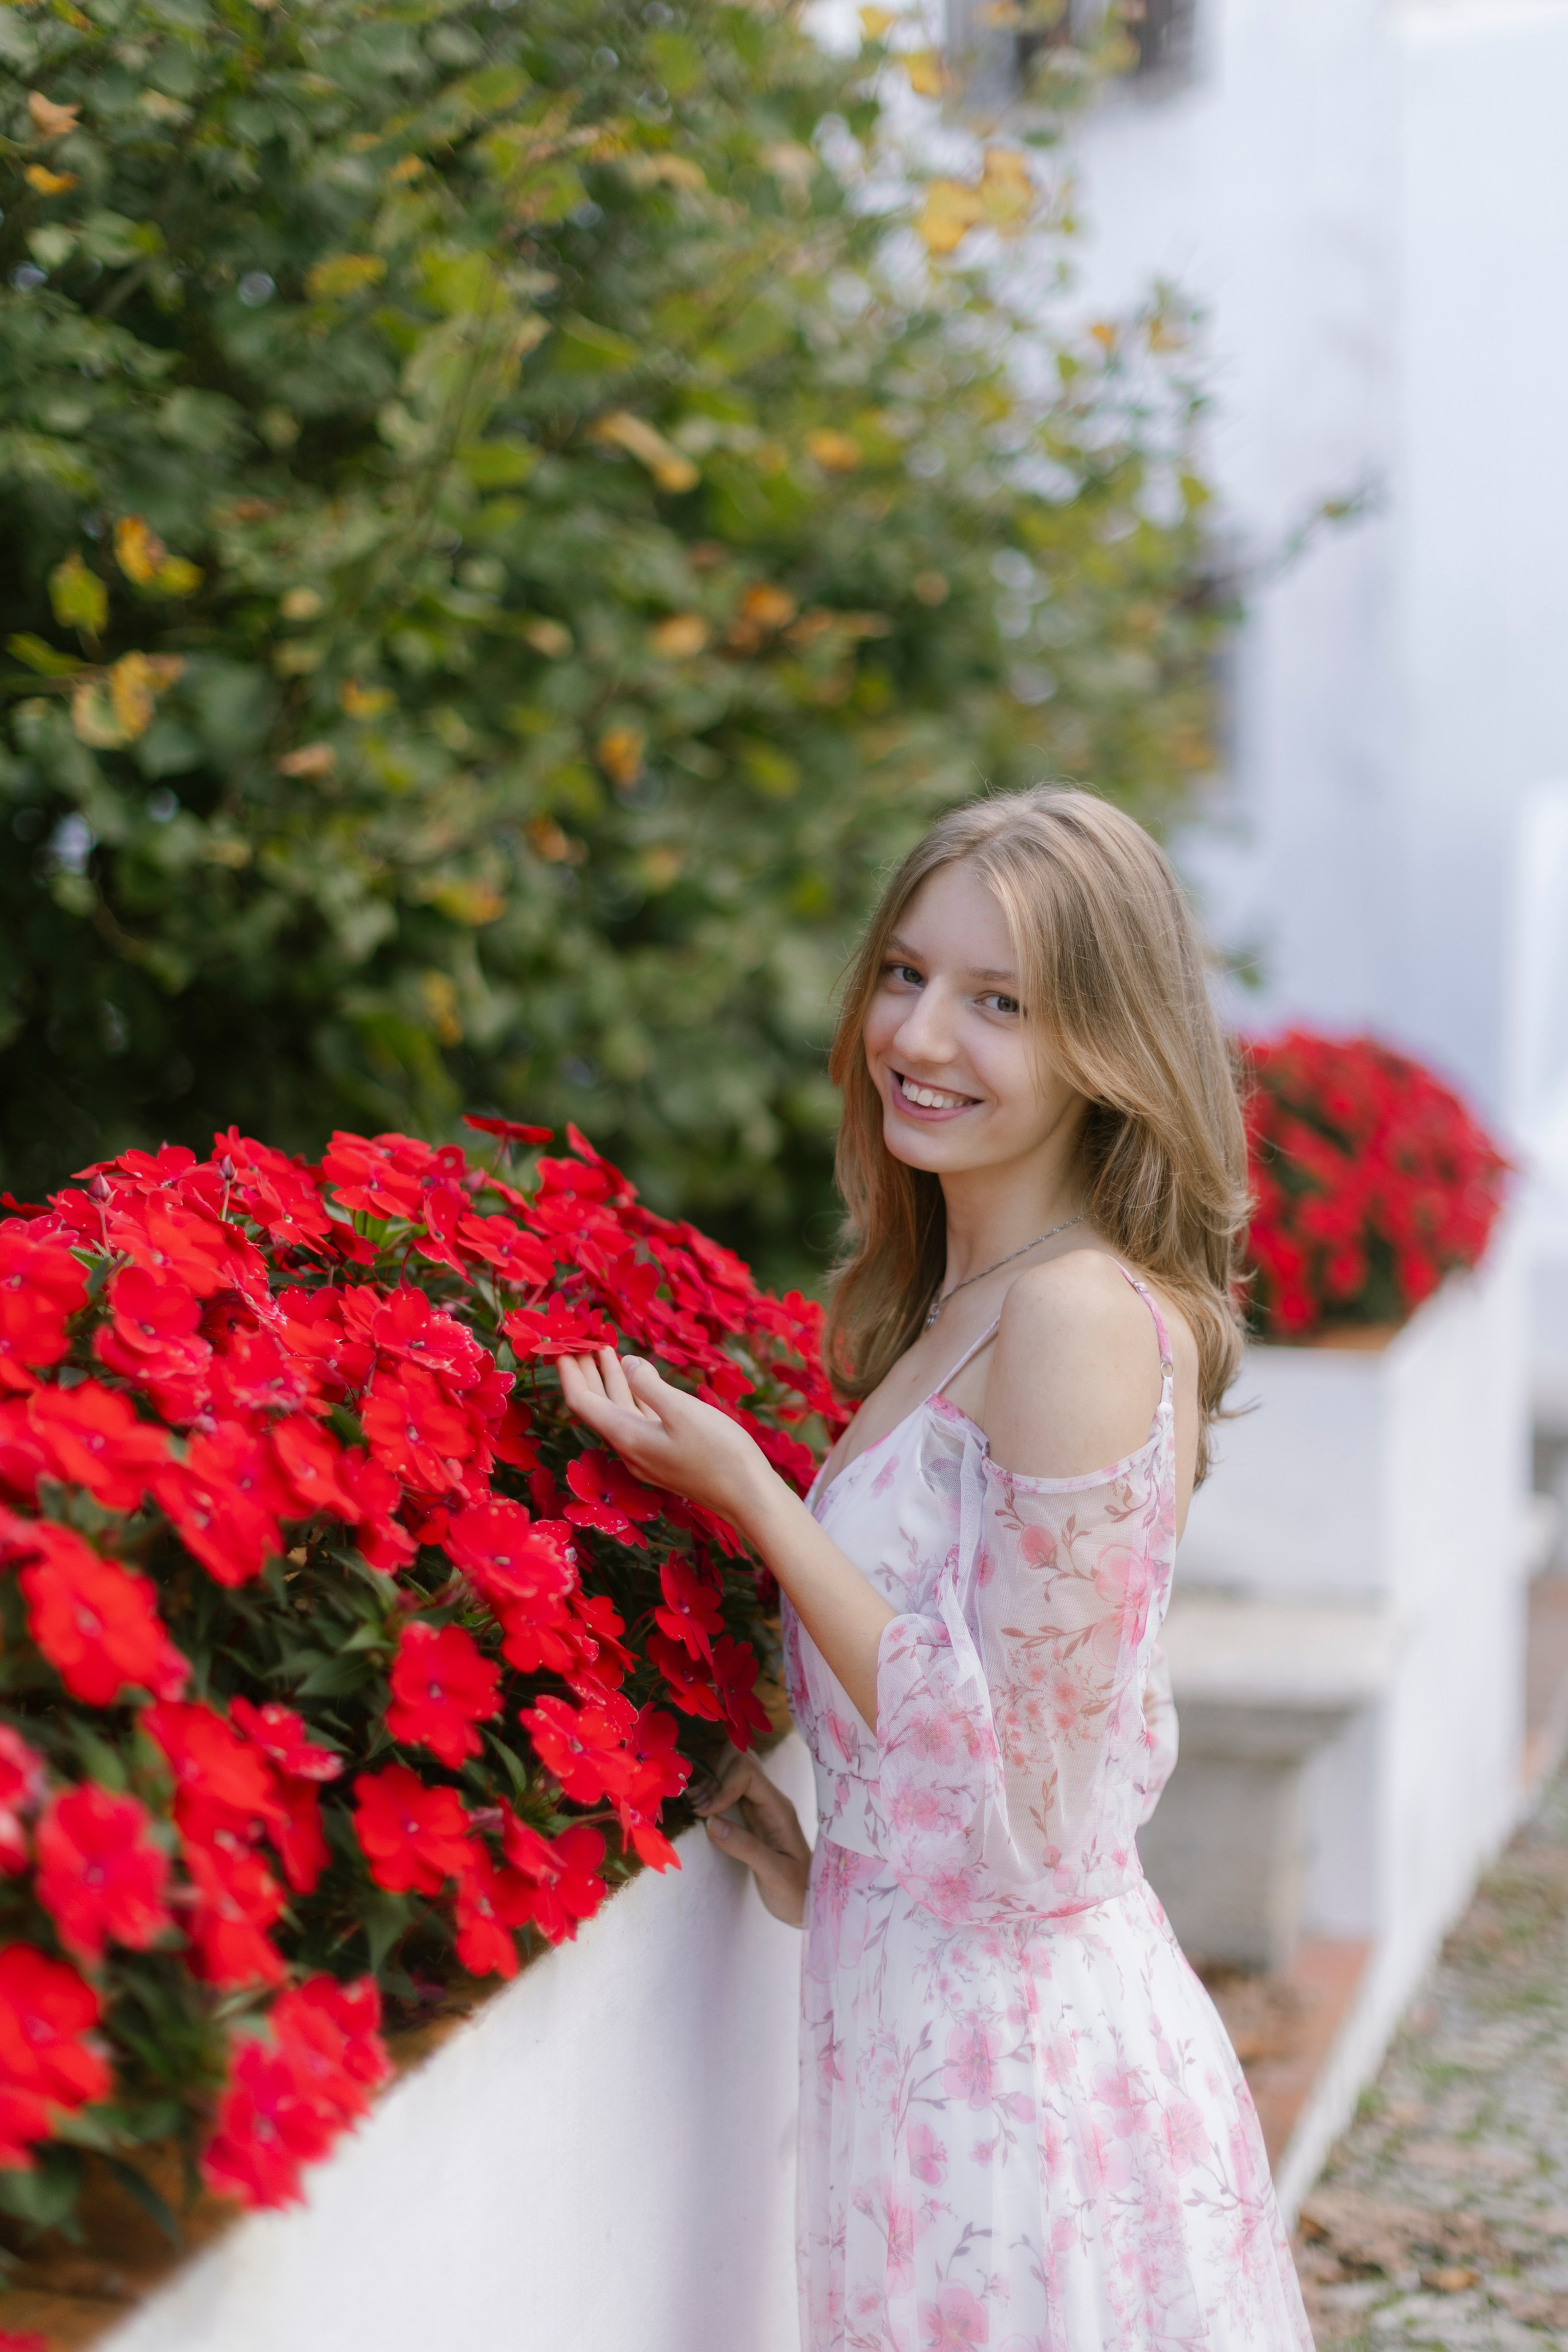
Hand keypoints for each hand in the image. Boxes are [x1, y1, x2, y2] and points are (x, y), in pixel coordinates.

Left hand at [557, 1347, 773, 1524]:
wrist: (748, 1496)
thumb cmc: (720, 1453)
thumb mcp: (683, 1411)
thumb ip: (649, 1385)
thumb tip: (626, 1363)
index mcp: (628, 1437)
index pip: (583, 1402)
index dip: (569, 1373)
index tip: (559, 1345)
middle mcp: (630, 1448)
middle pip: (596, 1406)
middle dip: (584, 1373)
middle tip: (575, 1341)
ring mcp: (647, 1453)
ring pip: (617, 1411)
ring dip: (608, 1380)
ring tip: (603, 1351)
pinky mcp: (664, 1454)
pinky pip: (637, 1418)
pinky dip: (631, 1394)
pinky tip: (636, 1380)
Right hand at [693, 1747, 811, 1927]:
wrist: (808, 1904)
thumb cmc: (796, 1892)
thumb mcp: (774, 1875)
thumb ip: (746, 1848)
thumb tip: (711, 1822)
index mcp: (779, 1809)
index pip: (748, 1772)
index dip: (722, 1785)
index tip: (705, 1814)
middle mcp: (770, 1801)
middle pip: (739, 1761)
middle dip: (714, 1778)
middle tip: (697, 1809)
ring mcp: (759, 1806)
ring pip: (732, 1770)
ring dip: (710, 1783)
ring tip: (695, 1808)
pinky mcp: (749, 1816)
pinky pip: (728, 1789)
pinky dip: (711, 1792)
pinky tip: (700, 1810)